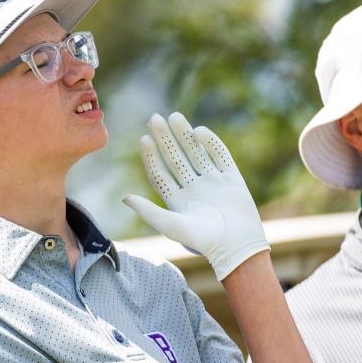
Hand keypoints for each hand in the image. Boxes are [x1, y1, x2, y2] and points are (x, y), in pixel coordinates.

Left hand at [122, 112, 268, 280]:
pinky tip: (199, 132)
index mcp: (178, 201)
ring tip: (175, 116)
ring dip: (185, 136)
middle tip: (155, 118)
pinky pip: (221, 156)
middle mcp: (194, 189)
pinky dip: (211, 143)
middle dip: (166, 139)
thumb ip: (148, 211)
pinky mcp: (232, 179)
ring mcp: (214, 182)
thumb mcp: (171, 225)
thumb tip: (124, 198)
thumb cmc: (203, 240)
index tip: (144, 138)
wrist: (237, 246)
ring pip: (196, 153)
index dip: (151, 157)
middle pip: (176, 158)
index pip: (160, 174)